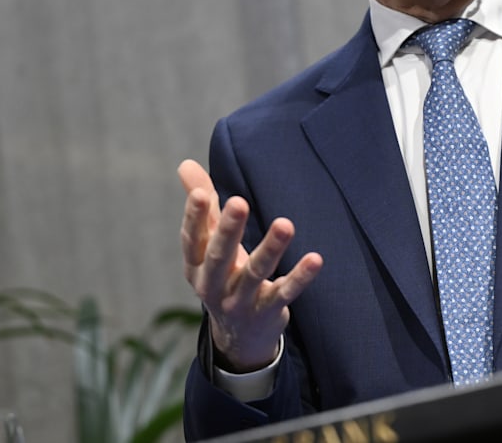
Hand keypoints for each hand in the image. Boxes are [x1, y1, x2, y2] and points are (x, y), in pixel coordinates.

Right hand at [177, 159, 322, 371]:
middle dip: (228, 230)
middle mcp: (213, 285)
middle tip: (239, 202)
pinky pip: (285, 292)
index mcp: (195, 266)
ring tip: (285, 224)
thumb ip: (203, 206)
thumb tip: (185, 163)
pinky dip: (300, 277)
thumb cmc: (223, 276)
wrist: (237, 338)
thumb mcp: (208, 246)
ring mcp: (240, 301)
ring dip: (270, 249)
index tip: (201, 194)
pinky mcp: (268, 311)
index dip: (194, 218)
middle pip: (219, 257)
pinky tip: (315, 258)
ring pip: (255, 273)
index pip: (192, 240)